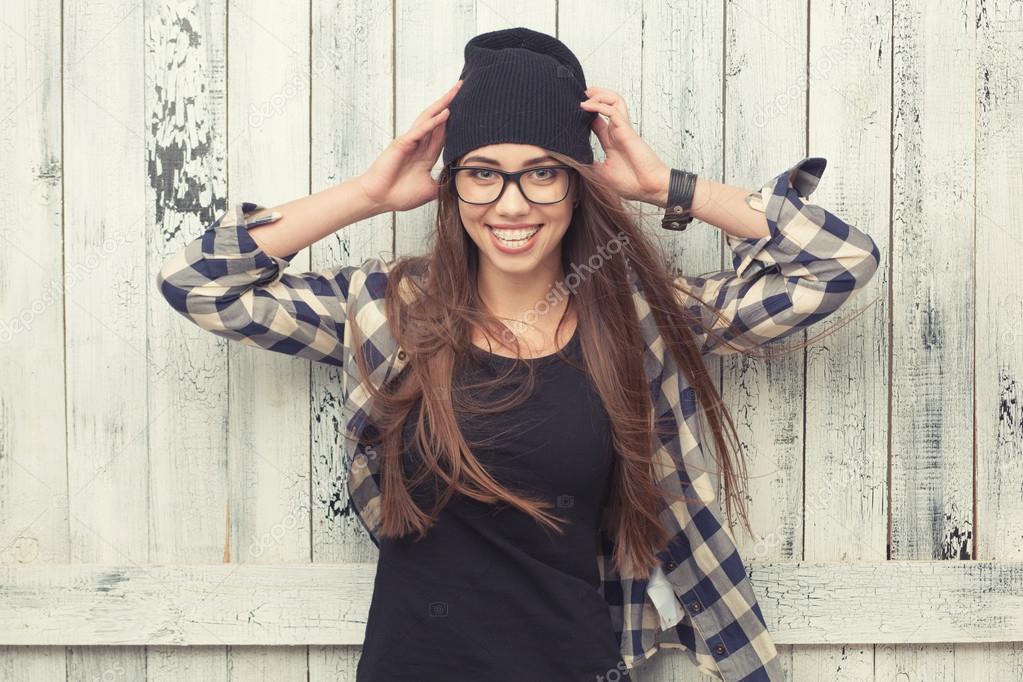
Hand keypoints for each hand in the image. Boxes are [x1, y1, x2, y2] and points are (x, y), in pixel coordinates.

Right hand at [358, 80, 462, 212]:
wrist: (380, 199)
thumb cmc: (400, 195)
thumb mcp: (430, 190)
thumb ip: (444, 183)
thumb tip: (460, 183)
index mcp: (426, 155)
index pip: (444, 134)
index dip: (456, 121)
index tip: (468, 109)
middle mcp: (419, 144)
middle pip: (438, 119)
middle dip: (450, 103)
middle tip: (462, 86)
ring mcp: (410, 142)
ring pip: (429, 118)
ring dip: (443, 104)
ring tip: (455, 90)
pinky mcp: (402, 143)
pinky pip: (421, 130)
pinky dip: (433, 122)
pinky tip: (445, 112)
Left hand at [579, 86, 670, 205]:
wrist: (648, 188)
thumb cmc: (632, 183)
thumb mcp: (602, 173)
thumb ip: (591, 163)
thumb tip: (575, 161)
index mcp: (612, 142)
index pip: (598, 122)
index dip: (588, 114)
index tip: (574, 112)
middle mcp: (618, 133)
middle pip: (608, 105)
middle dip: (595, 96)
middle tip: (581, 94)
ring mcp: (623, 130)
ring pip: (614, 101)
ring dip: (600, 94)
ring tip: (587, 93)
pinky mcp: (627, 130)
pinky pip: (613, 111)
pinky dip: (599, 105)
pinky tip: (587, 106)